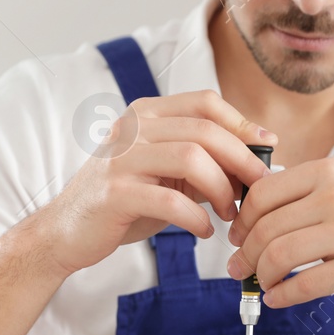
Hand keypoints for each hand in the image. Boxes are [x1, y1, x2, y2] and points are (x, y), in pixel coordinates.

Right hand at [36, 90, 276, 274]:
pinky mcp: (114, 193)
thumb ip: (203, 164)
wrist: (65, 231)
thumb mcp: (165, 175)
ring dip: (222, 189)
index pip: (204, 102)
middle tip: (258, 189)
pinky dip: (197, 218)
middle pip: (204, 130)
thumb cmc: (123, 203)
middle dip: (241, 160)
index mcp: (144, 115)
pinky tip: (204, 230)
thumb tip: (257, 163)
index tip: (267, 148)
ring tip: (230, 213)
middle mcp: (131, 129)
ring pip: (191, 159)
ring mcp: (120, 159)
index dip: (242, 123)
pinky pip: (170, 200)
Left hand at [224, 158, 333, 307]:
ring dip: (260, 276)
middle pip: (264, 229)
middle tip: (240, 269)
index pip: (261, 195)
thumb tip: (256, 210)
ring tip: (261, 284)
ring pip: (277, 256)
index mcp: (329, 172)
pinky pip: (303, 285)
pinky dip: (282, 295)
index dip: (241, 221)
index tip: (237, 237)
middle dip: (244, 254)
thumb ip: (309, 192)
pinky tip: (279, 298)